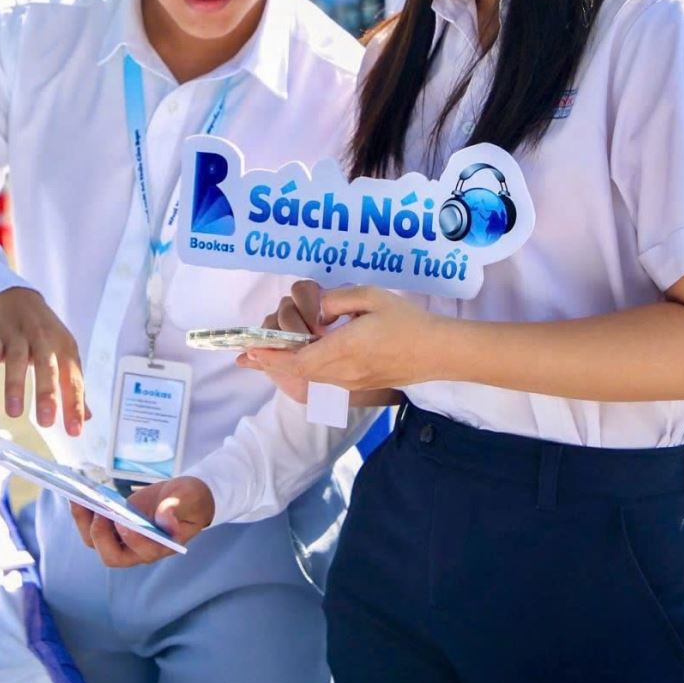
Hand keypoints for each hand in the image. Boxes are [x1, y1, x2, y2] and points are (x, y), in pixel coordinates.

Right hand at [0, 287, 88, 435]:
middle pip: (47, 367)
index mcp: (65, 348)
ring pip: (17, 361)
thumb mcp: (63, 353)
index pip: (73, 380)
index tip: (74, 431)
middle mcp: (44, 340)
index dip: (74, 406)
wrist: (15, 297)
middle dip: (47, 394)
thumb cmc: (43, 333)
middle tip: (46, 421)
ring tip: (15, 413)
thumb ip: (72, 386)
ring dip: (16, 386)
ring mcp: (18, 336)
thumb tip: (87, 418)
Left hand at [70, 476, 214, 567]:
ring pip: (96, 543)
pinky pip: (91, 527)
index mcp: (162, 546)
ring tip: (79, 498)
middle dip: (101, 535)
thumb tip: (166, 519)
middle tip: (100, 510)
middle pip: (112, 556)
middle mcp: (139, 550)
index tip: (125, 520)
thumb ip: (179, 506)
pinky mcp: (113, 527)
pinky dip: (82, 513)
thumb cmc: (190, 500)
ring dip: (84, 523)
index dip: (133, 539)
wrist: (182, 497)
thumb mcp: (190, 497)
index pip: (144, 552)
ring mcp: (123, 540)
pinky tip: (79, 495)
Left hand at [240, 285, 439, 392]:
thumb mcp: (370, 297)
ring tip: (263, 359)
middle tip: (245, 357)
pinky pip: (323, 379)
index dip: (271, 356)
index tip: (250, 350)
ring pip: (309, 377)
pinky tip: (296, 361)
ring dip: (284, 368)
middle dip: (269, 363)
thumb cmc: (407, 321)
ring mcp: (352, 382)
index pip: (298, 359)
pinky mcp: (360, 385)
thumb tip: (314, 313)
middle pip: (298, 372)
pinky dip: (303, 371)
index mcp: (344, 348)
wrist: (438, 352)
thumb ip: (336, 301)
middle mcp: (344, 371)